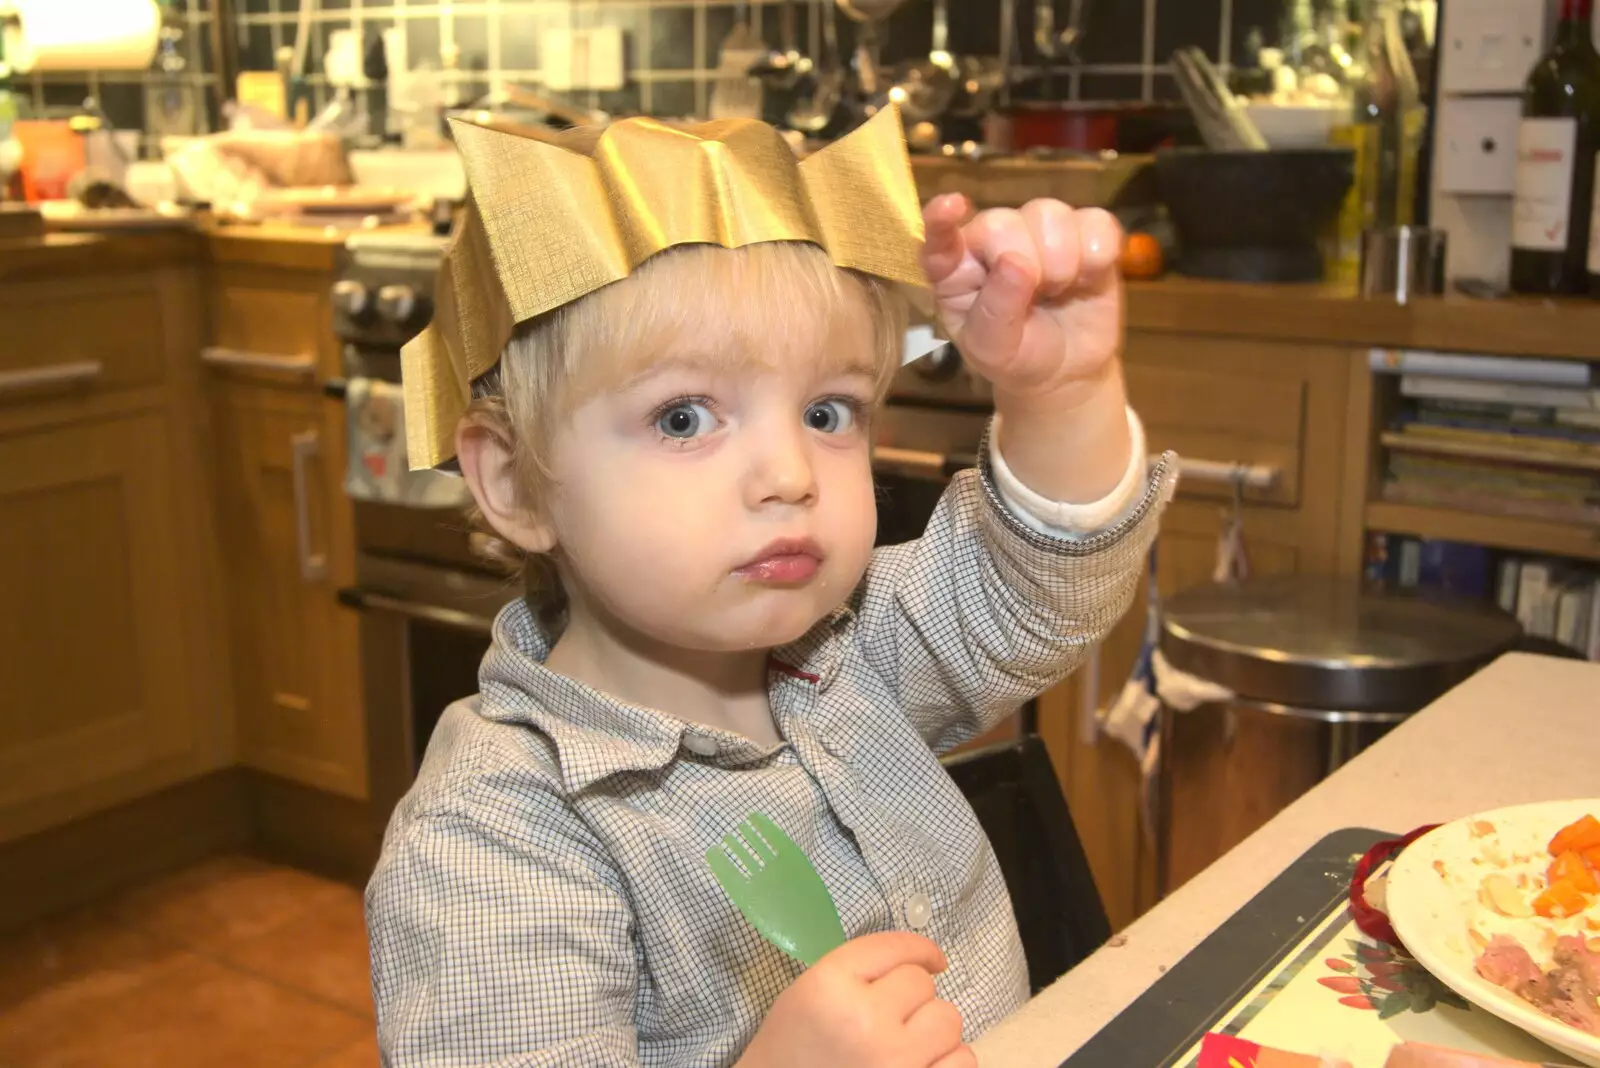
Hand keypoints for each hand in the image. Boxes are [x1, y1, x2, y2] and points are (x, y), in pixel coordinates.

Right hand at [736, 932, 974, 1067]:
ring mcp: (894, 1062)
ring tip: (908, 1044)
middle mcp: (865, 1021)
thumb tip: (929, 963)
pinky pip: (963, 1060)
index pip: (895, 949)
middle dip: (913, 998)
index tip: (933, 960)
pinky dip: (949, 1061)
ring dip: (934, 1029)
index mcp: (831, 986)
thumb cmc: (794, 1046)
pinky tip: (924, 1065)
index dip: (921, 950)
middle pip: (923, 984)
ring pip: (949, 1019)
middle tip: (891, 1018)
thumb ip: (862, 969)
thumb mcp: (811, 990)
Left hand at [920, 193, 1122, 409]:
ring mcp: (1039, 229)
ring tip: (1060, 290)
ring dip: (1062, 262)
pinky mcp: (1085, 230)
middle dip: (1025, 266)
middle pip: (1002, 223)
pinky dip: (1098, 254)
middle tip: (1036, 299)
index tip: (951, 206)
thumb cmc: (1017, 357)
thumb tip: (1015, 262)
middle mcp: (992, 239)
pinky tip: (1088, 278)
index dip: (941, 220)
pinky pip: (1097, 222)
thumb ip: (997, 310)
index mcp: (956, 269)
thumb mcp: (995, 349)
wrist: (1067, 370)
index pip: (939, 239)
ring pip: (1050, 214)